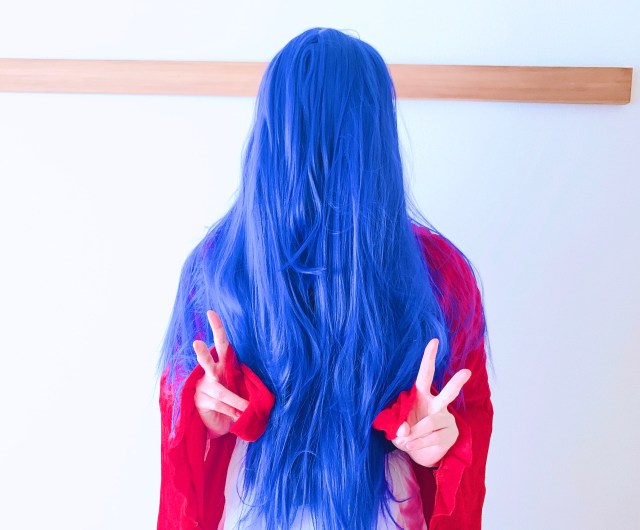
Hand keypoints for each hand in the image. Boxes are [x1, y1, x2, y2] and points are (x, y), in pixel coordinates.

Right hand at [193, 310, 248, 438]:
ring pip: (221, 392)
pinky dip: (232, 411)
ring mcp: (203, 388)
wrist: (219, 422)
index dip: (216, 328)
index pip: (219, 343)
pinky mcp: (201, 402)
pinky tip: (239, 417)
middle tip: (196, 343)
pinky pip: (220, 406)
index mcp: (221, 364)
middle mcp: (209, 373)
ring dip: (236, 400)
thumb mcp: (240, 383)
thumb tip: (268, 374)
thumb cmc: (233, 397)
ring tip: (247, 407)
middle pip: (206, 361)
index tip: (211, 312)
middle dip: (202, 353)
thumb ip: (245, 377)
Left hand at [391, 338, 471, 467]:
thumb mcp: (394, 426)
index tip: (434, 341)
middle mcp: (437, 404)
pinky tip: (413, 446)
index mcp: (421, 395)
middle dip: (457, 382)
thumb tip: (405, 430)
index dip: (429, 358)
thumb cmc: (405, 432)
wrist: (417, 452)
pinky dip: (419, 444)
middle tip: (467, 372)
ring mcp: (446, 418)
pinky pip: (433, 438)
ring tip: (406, 441)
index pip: (425, 374)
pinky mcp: (451, 433)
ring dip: (414, 434)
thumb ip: (396, 425)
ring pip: (430, 423)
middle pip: (448, 393)